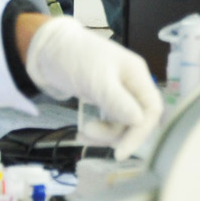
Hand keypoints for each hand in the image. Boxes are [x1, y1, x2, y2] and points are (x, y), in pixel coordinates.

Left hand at [23, 15, 163, 159]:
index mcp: (137, 75)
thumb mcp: (96, 81)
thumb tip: (140, 121)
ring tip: (82, 133)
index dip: (140, 133)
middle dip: (117, 134)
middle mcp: (132, 84)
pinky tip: (82, 133)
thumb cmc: (75, 58)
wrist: (48, 48)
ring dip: (104, 134)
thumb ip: (118, 102)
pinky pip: (109, 120)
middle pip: (137, 119)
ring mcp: (118, 92)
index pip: (151, 110)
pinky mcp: (104, 98)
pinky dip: (98, 130)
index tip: (120, 152)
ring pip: (122, 123)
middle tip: (90, 135)